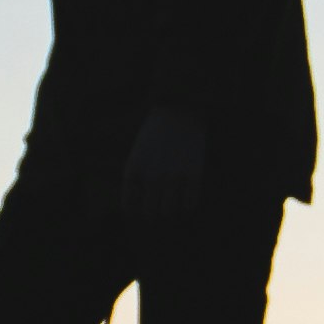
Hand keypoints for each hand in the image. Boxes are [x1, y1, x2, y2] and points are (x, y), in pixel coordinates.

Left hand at [121, 106, 207, 228]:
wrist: (179, 110)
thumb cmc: (156, 130)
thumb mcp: (136, 151)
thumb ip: (135, 176)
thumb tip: (140, 202)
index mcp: (133, 170)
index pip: (129, 207)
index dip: (135, 209)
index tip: (142, 205)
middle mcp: (151, 177)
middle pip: (150, 213)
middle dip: (153, 212)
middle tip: (158, 205)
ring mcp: (173, 177)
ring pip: (169, 212)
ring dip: (170, 208)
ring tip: (172, 199)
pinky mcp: (194, 175)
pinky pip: (190, 204)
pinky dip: (188, 203)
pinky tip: (187, 193)